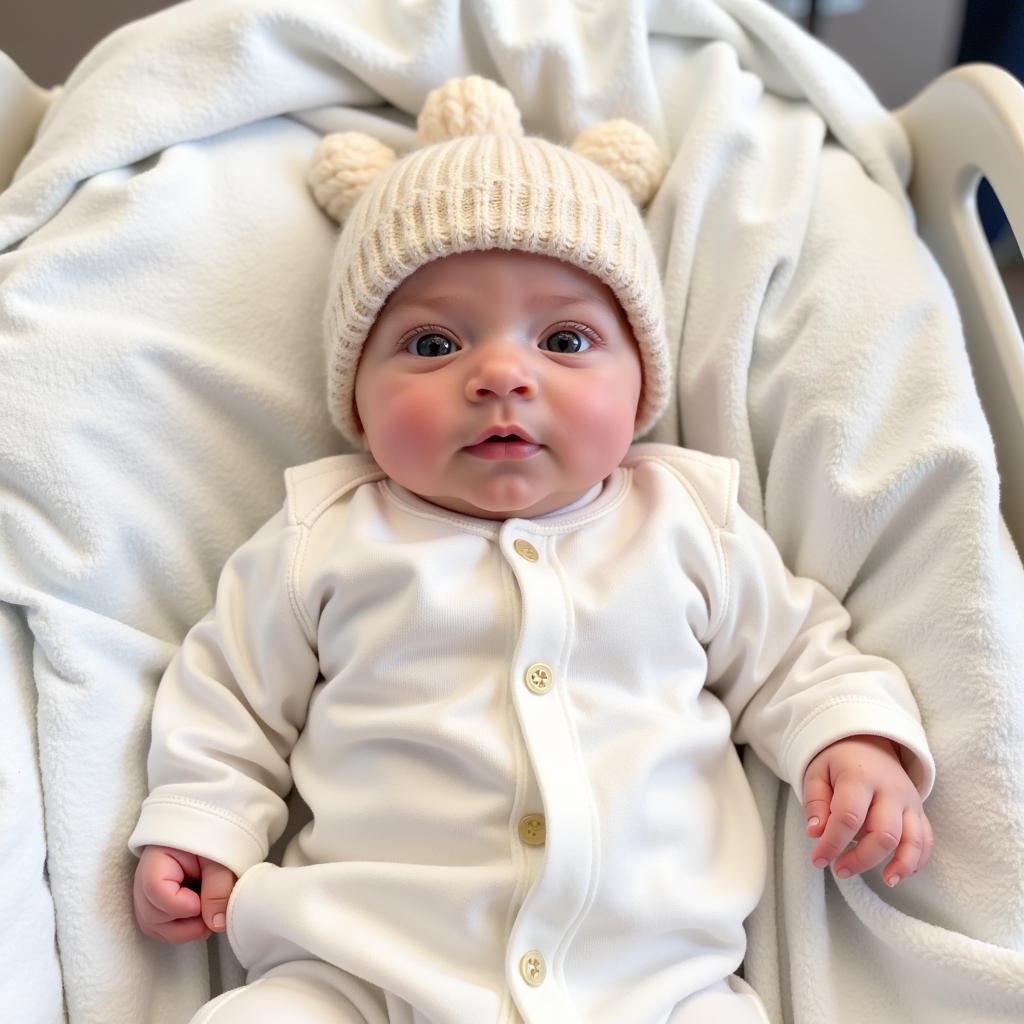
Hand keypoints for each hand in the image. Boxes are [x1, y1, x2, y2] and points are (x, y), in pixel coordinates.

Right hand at [133, 845, 235, 942]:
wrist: (207, 830)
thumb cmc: (212, 839)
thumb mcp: (221, 857)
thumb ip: (219, 888)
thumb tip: (217, 924)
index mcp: (158, 857)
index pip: (155, 889)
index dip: (181, 904)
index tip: (201, 903)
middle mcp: (144, 878)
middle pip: (151, 915)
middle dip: (184, 924)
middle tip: (210, 914)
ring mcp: (147, 893)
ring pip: (153, 926)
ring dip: (182, 930)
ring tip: (207, 916)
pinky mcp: (155, 904)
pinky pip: (158, 928)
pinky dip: (179, 930)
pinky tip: (198, 918)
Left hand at [803, 734, 932, 886]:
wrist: (868, 741)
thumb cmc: (838, 760)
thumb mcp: (817, 772)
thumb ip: (815, 802)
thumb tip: (816, 833)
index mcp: (860, 777)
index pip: (849, 817)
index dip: (832, 843)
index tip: (817, 860)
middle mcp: (890, 789)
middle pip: (883, 834)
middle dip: (862, 859)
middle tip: (839, 870)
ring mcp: (909, 800)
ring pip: (912, 840)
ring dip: (900, 865)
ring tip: (885, 881)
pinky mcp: (918, 810)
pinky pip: (926, 839)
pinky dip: (918, 859)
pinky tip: (902, 873)